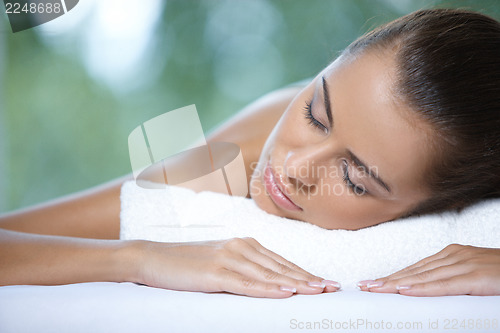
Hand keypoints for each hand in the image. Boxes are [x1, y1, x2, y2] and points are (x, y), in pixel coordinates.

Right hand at [133, 237, 339, 297]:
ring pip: (269, 274)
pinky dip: (268, 289)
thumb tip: (267, 281)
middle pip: (281, 267)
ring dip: (296, 284)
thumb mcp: (220, 263)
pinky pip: (247, 284)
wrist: (152, 257)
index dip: (305, 273)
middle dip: (309, 279)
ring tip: (318, 292)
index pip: (281, 262)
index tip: (325, 282)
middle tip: (333, 288)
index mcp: (244, 244)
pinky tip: (285, 293)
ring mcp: (228, 259)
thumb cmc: (187, 262)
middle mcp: (241, 247)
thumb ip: (243, 269)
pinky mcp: (215, 273)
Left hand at [358, 244, 499, 295]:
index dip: (393, 276)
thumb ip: (452, 281)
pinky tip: (405, 290)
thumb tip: (427, 289)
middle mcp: (455, 256)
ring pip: (424, 277)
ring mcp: (465, 264)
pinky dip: (423, 288)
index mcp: (452, 255)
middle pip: (414, 271)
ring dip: (397, 284)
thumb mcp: (473, 277)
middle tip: (365, 286)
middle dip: (387, 280)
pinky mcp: (477, 275)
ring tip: (376, 289)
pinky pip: (444, 284)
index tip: (373, 283)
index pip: (416, 268)